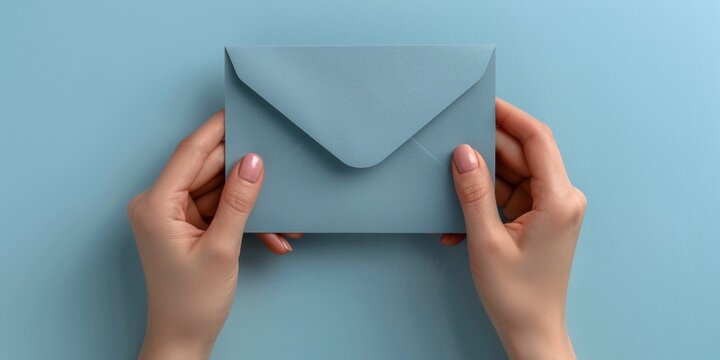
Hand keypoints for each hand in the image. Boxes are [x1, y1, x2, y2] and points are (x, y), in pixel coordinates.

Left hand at [127, 110, 299, 359]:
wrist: (184, 339)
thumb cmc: (192, 301)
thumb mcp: (222, 248)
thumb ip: (239, 201)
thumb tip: (253, 161)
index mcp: (155, 204)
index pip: (191, 153)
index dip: (218, 130)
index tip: (242, 112)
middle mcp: (159, 204)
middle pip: (207, 170)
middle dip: (244, 174)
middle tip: (276, 165)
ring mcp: (173, 215)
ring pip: (218, 191)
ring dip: (250, 203)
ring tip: (282, 218)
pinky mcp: (187, 226)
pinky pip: (219, 209)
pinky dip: (243, 219)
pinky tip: (272, 235)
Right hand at [442, 99, 585, 358]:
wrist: (531, 331)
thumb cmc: (516, 295)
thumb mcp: (486, 240)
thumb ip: (473, 192)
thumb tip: (462, 152)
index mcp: (560, 199)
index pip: (536, 139)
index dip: (509, 116)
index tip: (484, 102)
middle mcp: (562, 198)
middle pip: (523, 154)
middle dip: (488, 148)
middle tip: (453, 140)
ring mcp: (552, 208)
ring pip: (514, 173)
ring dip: (482, 179)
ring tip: (451, 186)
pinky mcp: (540, 219)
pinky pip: (510, 194)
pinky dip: (486, 200)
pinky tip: (461, 217)